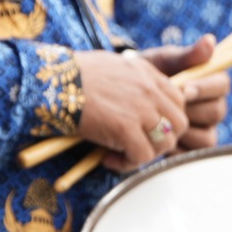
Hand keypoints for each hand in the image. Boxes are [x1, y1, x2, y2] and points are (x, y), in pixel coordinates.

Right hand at [76, 48, 190, 169]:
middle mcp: (150, 89)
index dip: (165, 120)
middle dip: (161, 139)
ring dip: (146, 154)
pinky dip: (127, 164)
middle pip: (179, 123)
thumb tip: (133, 101)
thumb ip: (132, 82)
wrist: (52, 82)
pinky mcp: (126, 129)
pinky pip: (142, 157)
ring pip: (165, 143)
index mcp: (147, 73)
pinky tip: (108, 159)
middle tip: (137, 144)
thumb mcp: (112, 67)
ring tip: (122, 154)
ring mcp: (141, 109)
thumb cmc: (72, 76)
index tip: (144, 128)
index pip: (177, 101)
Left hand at [142, 36, 230, 149]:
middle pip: (216, 112)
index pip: (222, 84)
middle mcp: (212, 108)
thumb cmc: (147, 74)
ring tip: (157, 122)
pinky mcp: (190, 150)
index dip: (205, 88)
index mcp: (210, 83)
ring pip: (205, 137)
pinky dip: (172, 149)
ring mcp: (203, 130)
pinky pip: (190, 155)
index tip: (184, 88)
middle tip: (163, 107)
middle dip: (189, 110)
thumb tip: (210, 40)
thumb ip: (184, 55)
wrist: (124, 97)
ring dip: (180, 130)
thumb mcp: (162, 61)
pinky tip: (154, 140)